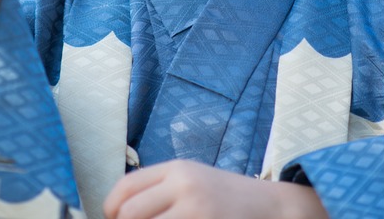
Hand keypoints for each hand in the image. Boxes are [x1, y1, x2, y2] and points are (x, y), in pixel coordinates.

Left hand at [103, 160, 327, 218]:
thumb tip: (118, 212)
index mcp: (176, 169)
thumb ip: (158, 190)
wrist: (273, 207)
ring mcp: (196, 208)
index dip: (110, 210)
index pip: (124, 188)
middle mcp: (183, 184)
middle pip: (129, 213)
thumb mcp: (191, 181)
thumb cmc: (226, 198)